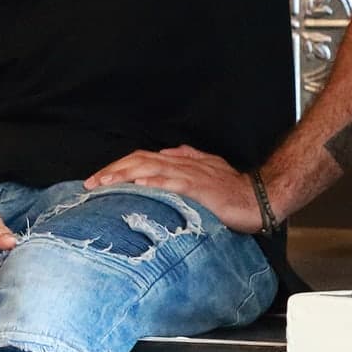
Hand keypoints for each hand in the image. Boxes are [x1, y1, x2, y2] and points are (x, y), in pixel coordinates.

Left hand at [85, 145, 260, 233]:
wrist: (260, 198)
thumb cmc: (232, 188)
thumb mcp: (206, 169)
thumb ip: (186, 159)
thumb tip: (165, 153)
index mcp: (179, 161)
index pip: (140, 159)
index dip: (117, 166)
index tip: (97, 179)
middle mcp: (181, 164)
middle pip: (139, 161)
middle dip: (112, 171)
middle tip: (90, 183)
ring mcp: (190, 175)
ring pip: (151, 169)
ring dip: (125, 175)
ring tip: (105, 183)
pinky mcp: (201, 189)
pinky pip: (174, 184)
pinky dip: (155, 183)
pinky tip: (140, 185)